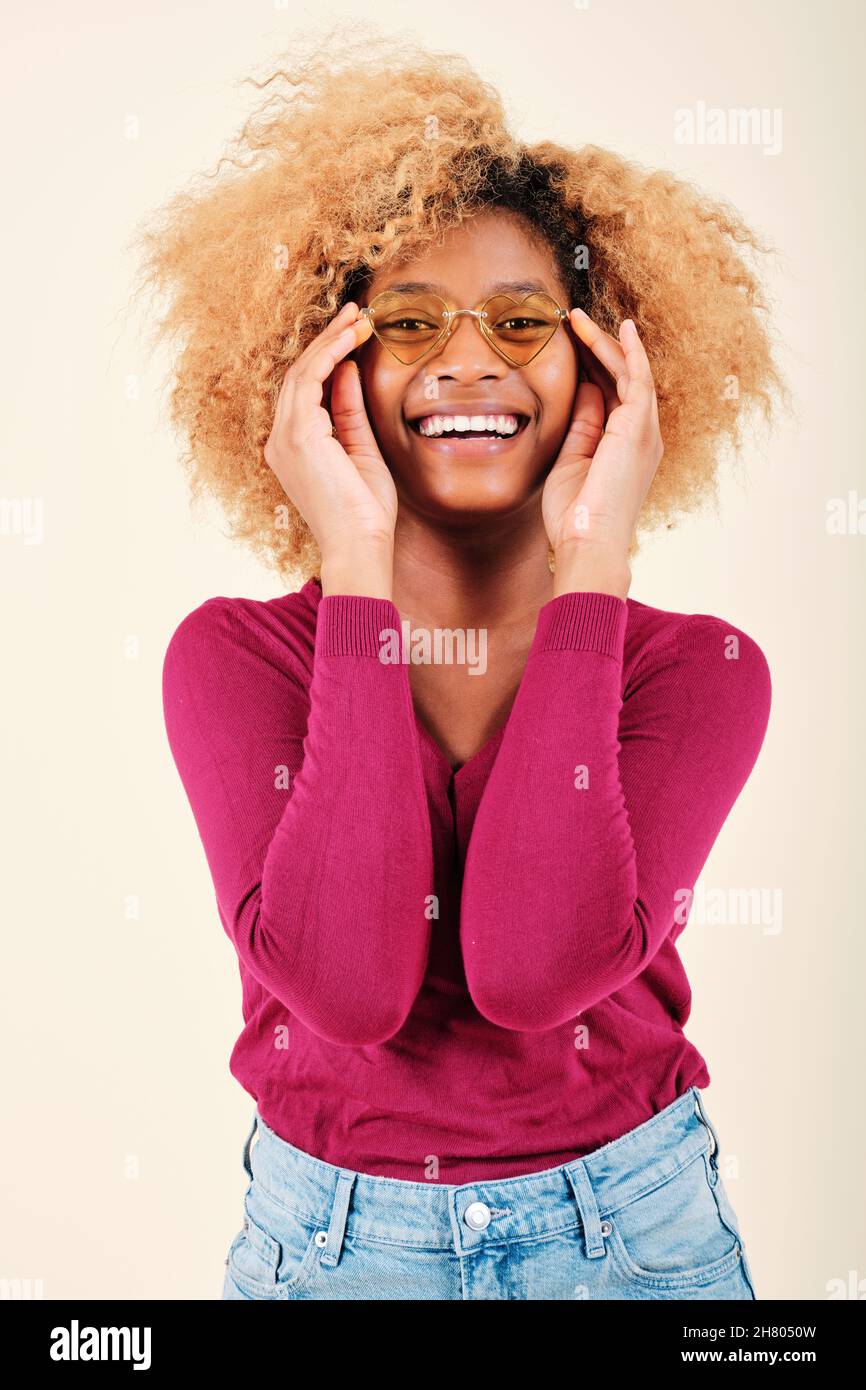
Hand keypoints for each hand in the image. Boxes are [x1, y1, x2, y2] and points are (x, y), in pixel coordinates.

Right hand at [264, 303, 397, 587]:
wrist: (360, 545)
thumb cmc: (365, 512)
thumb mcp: (361, 450)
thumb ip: (349, 411)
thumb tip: (347, 370)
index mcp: (293, 449)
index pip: (305, 392)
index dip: (327, 359)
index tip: (354, 335)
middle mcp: (281, 441)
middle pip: (299, 376)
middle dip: (328, 341)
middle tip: (357, 314)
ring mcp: (285, 437)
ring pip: (302, 372)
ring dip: (330, 340)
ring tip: (358, 317)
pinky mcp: (298, 434)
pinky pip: (310, 380)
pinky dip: (330, 354)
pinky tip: (351, 339)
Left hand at [542, 311, 663, 590]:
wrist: (587, 542)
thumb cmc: (574, 516)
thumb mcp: (571, 462)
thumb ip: (581, 426)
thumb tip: (585, 390)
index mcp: (624, 448)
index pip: (611, 396)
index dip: (592, 367)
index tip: (570, 345)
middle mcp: (640, 437)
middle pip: (622, 379)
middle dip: (598, 348)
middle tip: (572, 321)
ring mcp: (643, 431)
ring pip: (628, 373)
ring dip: (604, 343)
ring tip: (578, 318)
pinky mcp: (638, 428)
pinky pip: (637, 379)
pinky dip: (629, 352)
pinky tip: (619, 329)